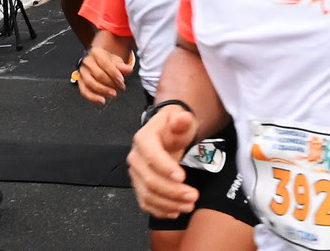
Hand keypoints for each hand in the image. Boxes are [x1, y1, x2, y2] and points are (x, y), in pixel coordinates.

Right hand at [77, 47, 135, 104]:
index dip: (114, 74)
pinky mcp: (80, 82)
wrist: (96, 61)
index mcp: (96, 53)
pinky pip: (84, 91)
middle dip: (111, 83)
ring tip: (113, 94)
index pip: (105, 64)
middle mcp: (87, 62)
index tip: (122, 81)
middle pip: (98, 75)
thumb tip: (129, 70)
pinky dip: (93, 98)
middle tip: (120, 88)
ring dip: (103, 91)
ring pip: (90, 84)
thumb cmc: (106, 61)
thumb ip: (122, 66)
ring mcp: (82, 72)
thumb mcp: (115, 60)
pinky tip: (102, 101)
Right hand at [128, 103, 199, 220]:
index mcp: (143, 138)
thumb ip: (181, 120)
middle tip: (193, 196)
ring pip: (148, 195)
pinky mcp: (139, 186)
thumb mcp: (180, 119)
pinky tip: (175, 211)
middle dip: (172, 191)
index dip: (165, 168)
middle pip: (150, 180)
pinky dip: (160, 210)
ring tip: (189, 205)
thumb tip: (183, 118)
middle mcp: (136, 157)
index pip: (151, 156)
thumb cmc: (173, 126)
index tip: (182, 177)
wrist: (167, 133)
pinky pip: (146, 203)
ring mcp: (136, 174)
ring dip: (169, 204)